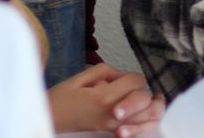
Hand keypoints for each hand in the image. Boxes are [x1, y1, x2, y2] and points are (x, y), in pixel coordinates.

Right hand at [48, 62, 164, 136]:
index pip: (136, 82)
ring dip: (151, 108)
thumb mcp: (83, 76)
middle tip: (140, 89)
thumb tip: (124, 76)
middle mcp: (112, 113)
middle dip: (146, 92)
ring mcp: (112, 125)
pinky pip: (135, 129)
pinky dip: (143, 123)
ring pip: (145, 119)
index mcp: (105, 96)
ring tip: (154, 101)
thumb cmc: (62, 96)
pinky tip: (143, 116)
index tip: (126, 77)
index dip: (134, 77)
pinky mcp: (110, 132)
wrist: (49, 118)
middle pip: (145, 100)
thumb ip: (107, 71)